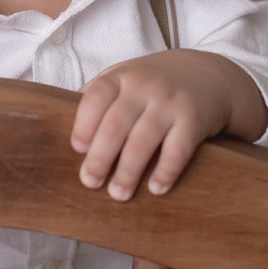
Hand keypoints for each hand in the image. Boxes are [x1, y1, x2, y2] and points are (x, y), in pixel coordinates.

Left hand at [70, 49, 267, 200]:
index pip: (95, 96)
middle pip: (116, 123)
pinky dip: (166, 171)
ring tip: (119, 194)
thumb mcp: (125, 78)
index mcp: (121, 77)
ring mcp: (169, 102)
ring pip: (144, 139)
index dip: (83, 123)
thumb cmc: (154, 83)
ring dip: (129, 171)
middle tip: (90, 182)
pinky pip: (178, 148)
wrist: (209, 75)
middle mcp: (144, 86)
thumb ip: (98, 97)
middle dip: (100, 156)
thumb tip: (58, 125)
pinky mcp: (194, 118)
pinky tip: (155, 188)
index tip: (77, 149)